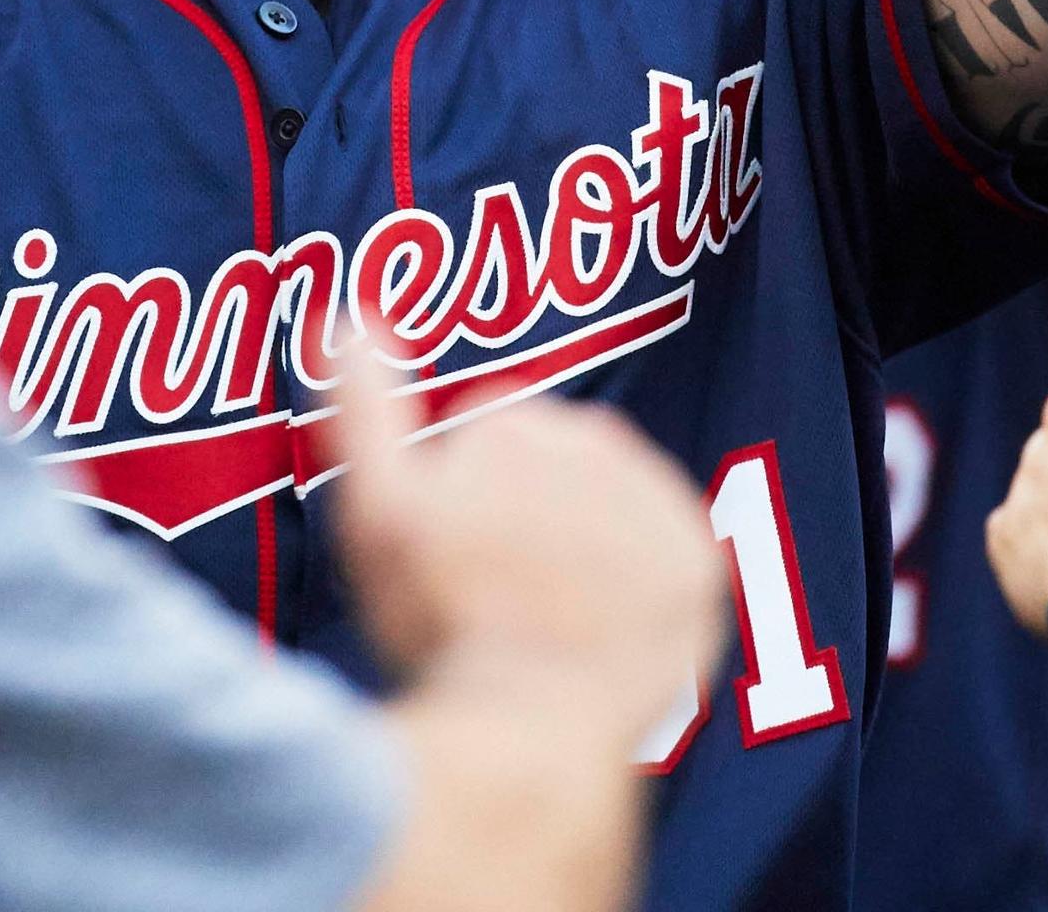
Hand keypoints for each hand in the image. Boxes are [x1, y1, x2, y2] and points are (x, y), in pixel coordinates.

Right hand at [331, 357, 722, 724]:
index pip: (486, 434)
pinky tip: (598, 622)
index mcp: (514, 421)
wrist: (530, 729)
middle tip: (493, 586)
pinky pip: (663, 555)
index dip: (459, 495)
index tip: (452, 550)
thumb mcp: (377, 509)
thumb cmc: (443, 624)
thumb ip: (364, 405)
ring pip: (609, 508)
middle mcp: (597, 444)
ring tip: (544, 610)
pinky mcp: (697, 565)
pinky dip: (636, 583)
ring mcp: (654, 504)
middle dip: (524, 511)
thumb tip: (349, 318)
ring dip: (583, 544)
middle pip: (553, 465)